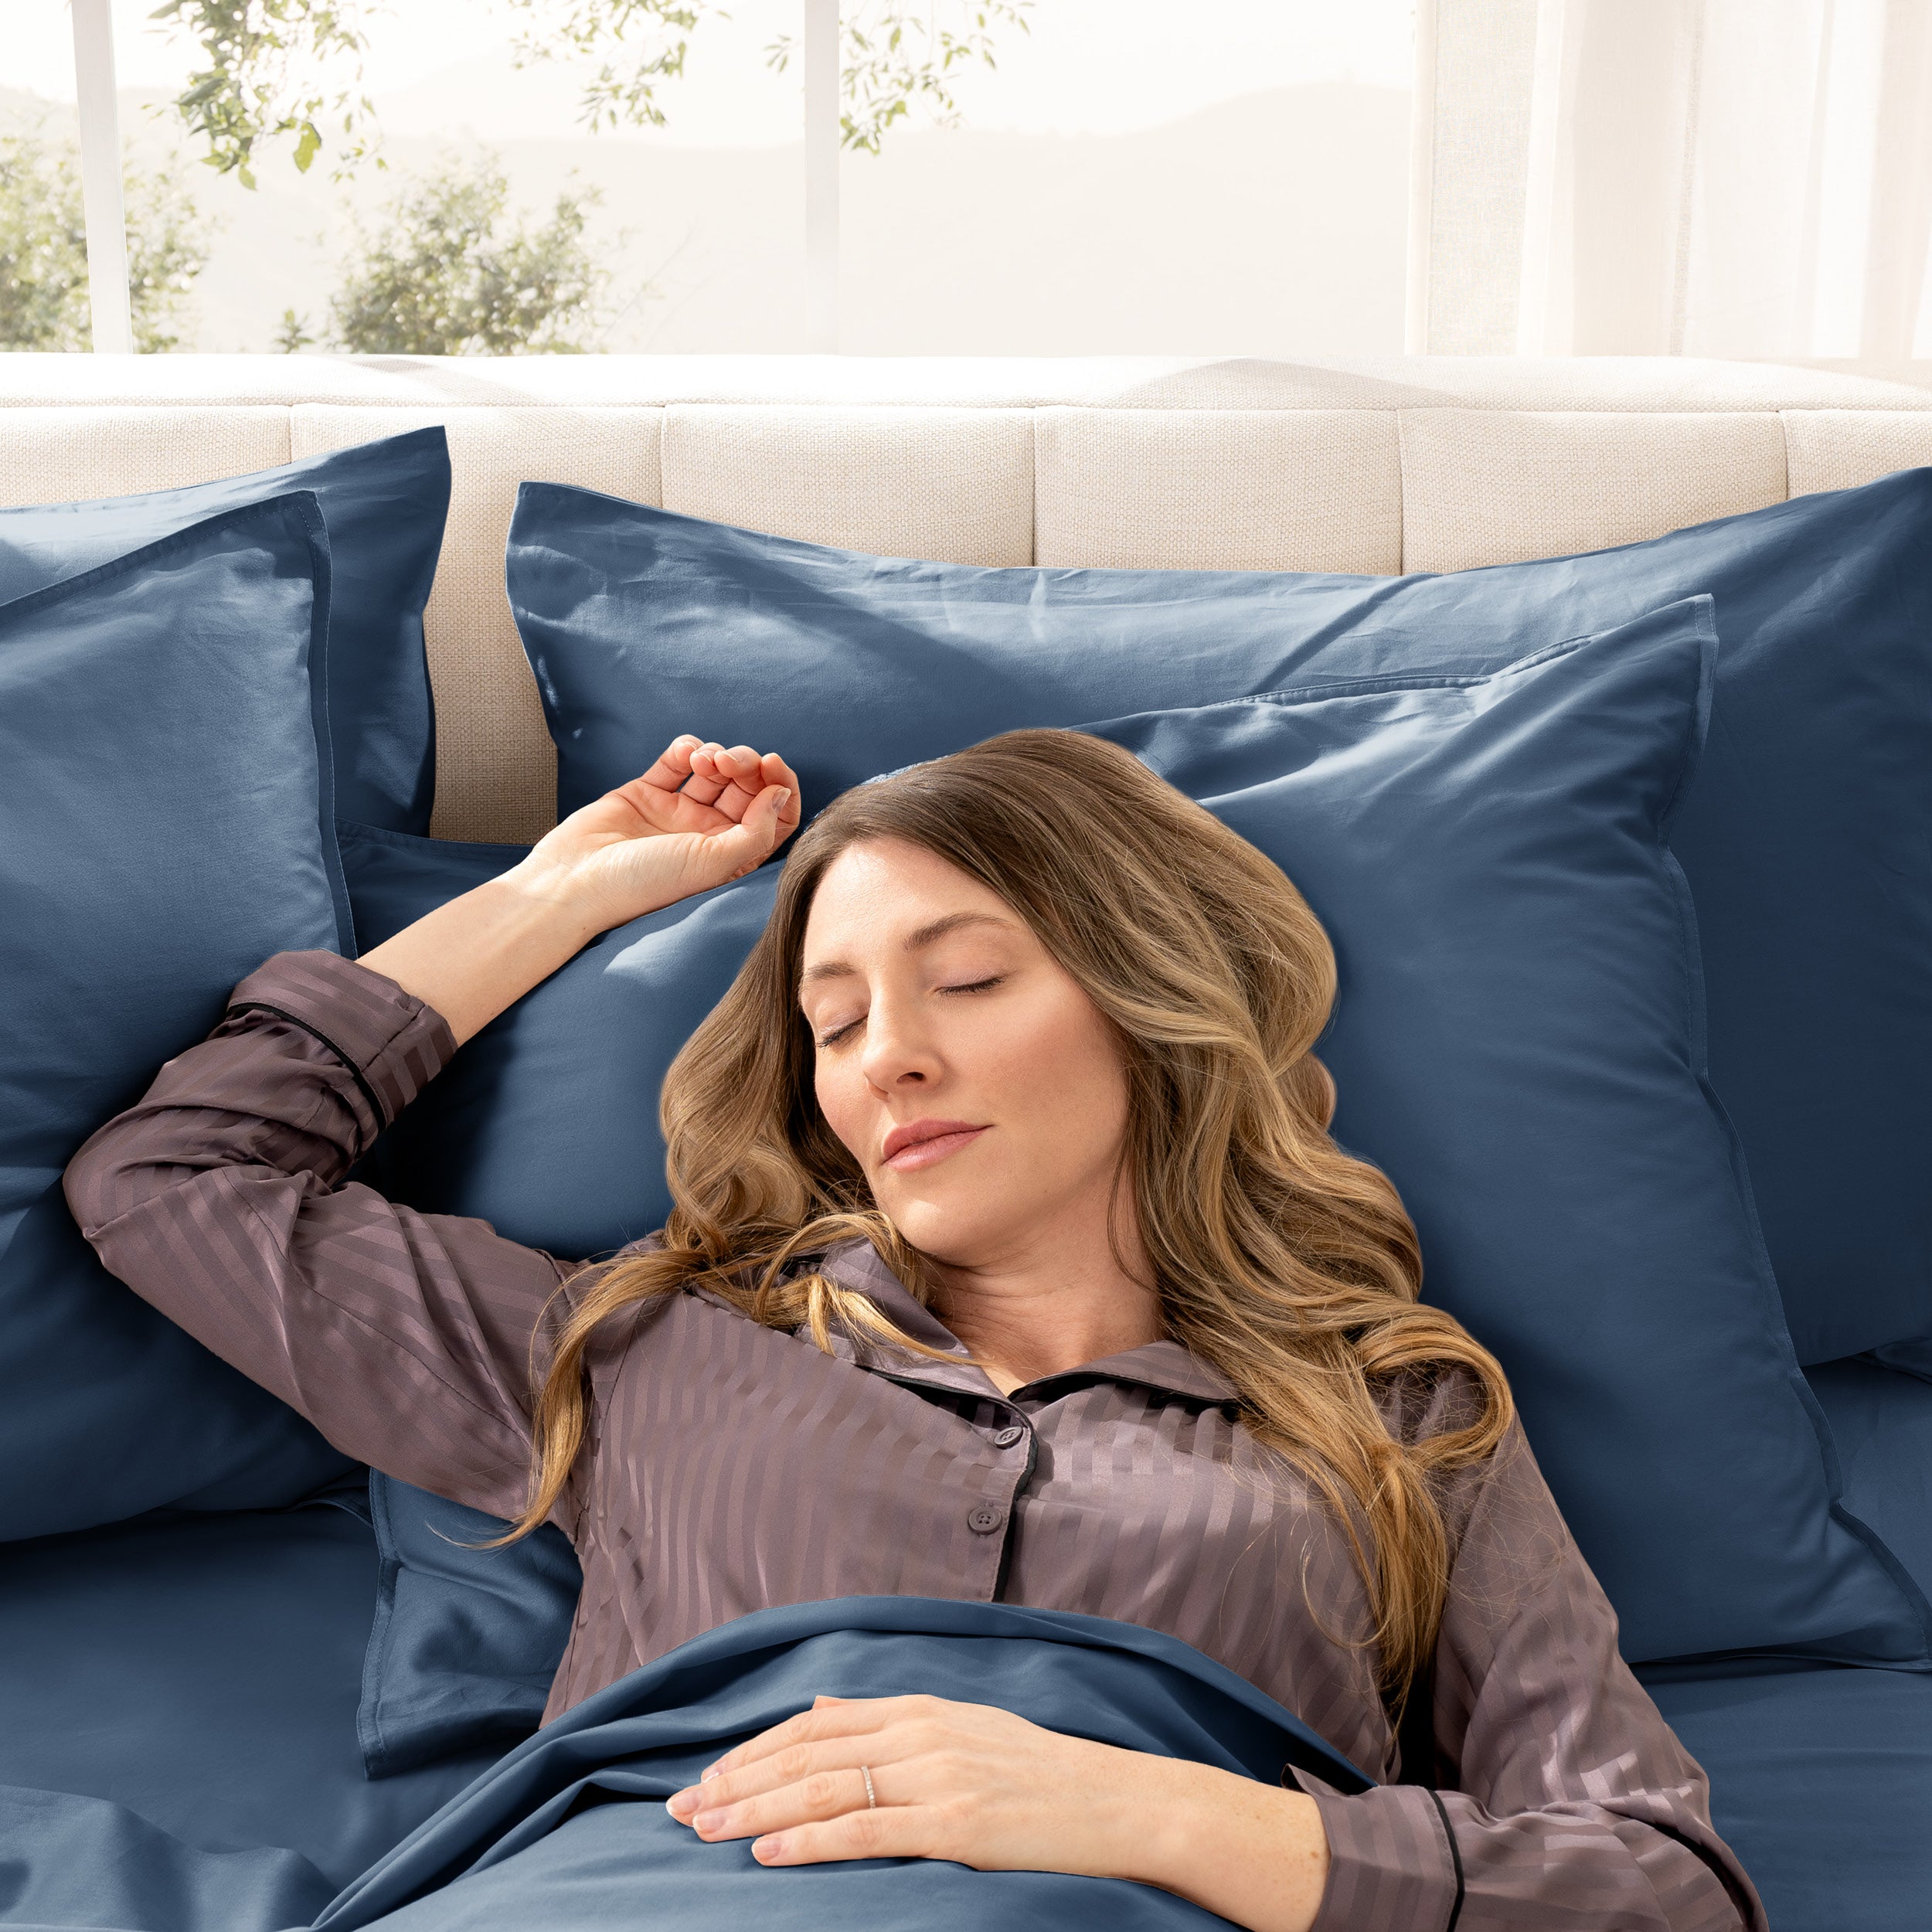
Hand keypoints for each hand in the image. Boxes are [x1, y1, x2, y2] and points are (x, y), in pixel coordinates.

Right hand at [355, 734, 800, 1046]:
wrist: (574, 883)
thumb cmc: (644, 884)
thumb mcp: (712, 863)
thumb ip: (755, 831)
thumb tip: (782, 795)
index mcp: (730, 858)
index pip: (773, 818)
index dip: (780, 788)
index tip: (772, 767)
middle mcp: (707, 836)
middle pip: (746, 788)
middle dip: (746, 765)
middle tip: (730, 761)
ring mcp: (676, 813)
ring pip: (714, 770)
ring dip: (717, 754)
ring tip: (704, 761)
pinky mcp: (646, 794)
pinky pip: (676, 761)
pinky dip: (686, 748)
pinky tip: (684, 753)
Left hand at [661, 1692, 1330, 1931]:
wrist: (1125, 1803)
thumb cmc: (1044, 1774)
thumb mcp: (965, 1727)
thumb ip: (889, 1719)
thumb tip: (819, 1710)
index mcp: (921, 1707)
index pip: (812, 1726)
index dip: (750, 1751)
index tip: (703, 1777)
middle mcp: (922, 1731)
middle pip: (805, 1755)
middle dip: (735, 1781)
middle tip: (679, 1809)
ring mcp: (940, 1775)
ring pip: (823, 1789)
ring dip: (754, 1812)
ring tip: (703, 1830)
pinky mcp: (958, 1822)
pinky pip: (867, 1831)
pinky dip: (810, 1843)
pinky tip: (768, 1857)